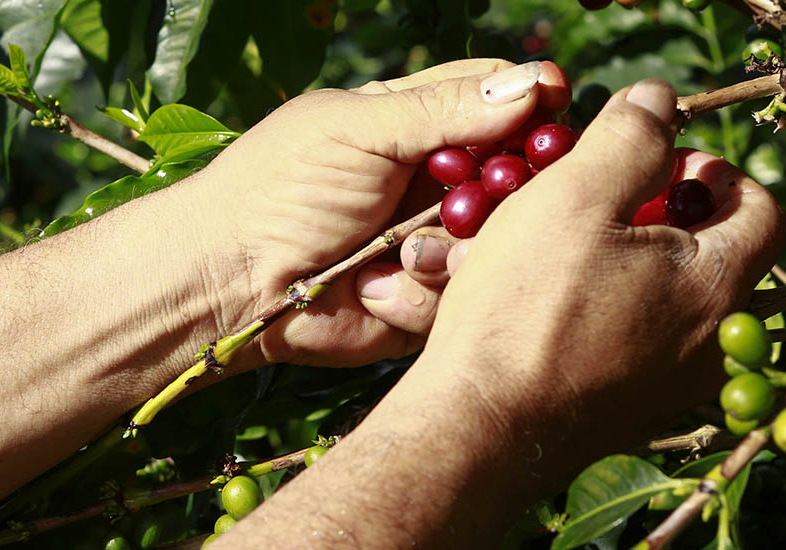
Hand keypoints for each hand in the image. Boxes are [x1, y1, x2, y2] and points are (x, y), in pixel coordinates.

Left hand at [189, 59, 569, 367]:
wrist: (228, 280)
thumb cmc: (279, 188)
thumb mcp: (357, 129)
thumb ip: (442, 108)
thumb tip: (533, 84)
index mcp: (414, 124)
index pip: (497, 98)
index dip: (533, 104)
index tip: (557, 112)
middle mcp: (434, 182)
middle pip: (518, 175)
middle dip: (508, 189)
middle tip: (477, 199)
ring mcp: (433, 243)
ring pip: (499, 241)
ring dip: (456, 247)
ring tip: (403, 252)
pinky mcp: (426, 301)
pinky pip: (463, 296)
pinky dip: (423, 292)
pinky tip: (376, 286)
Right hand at [415, 79, 785, 470]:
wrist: (479, 421)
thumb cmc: (524, 305)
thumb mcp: (574, 196)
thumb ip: (628, 138)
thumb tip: (657, 97)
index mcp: (716, 282)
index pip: (757, 207)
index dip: (705, 171)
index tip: (642, 164)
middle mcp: (711, 340)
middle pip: (711, 254)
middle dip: (658, 215)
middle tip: (594, 202)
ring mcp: (671, 383)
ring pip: (665, 298)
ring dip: (624, 262)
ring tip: (558, 249)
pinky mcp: (628, 409)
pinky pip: (633, 341)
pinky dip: (603, 310)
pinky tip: (544, 304)